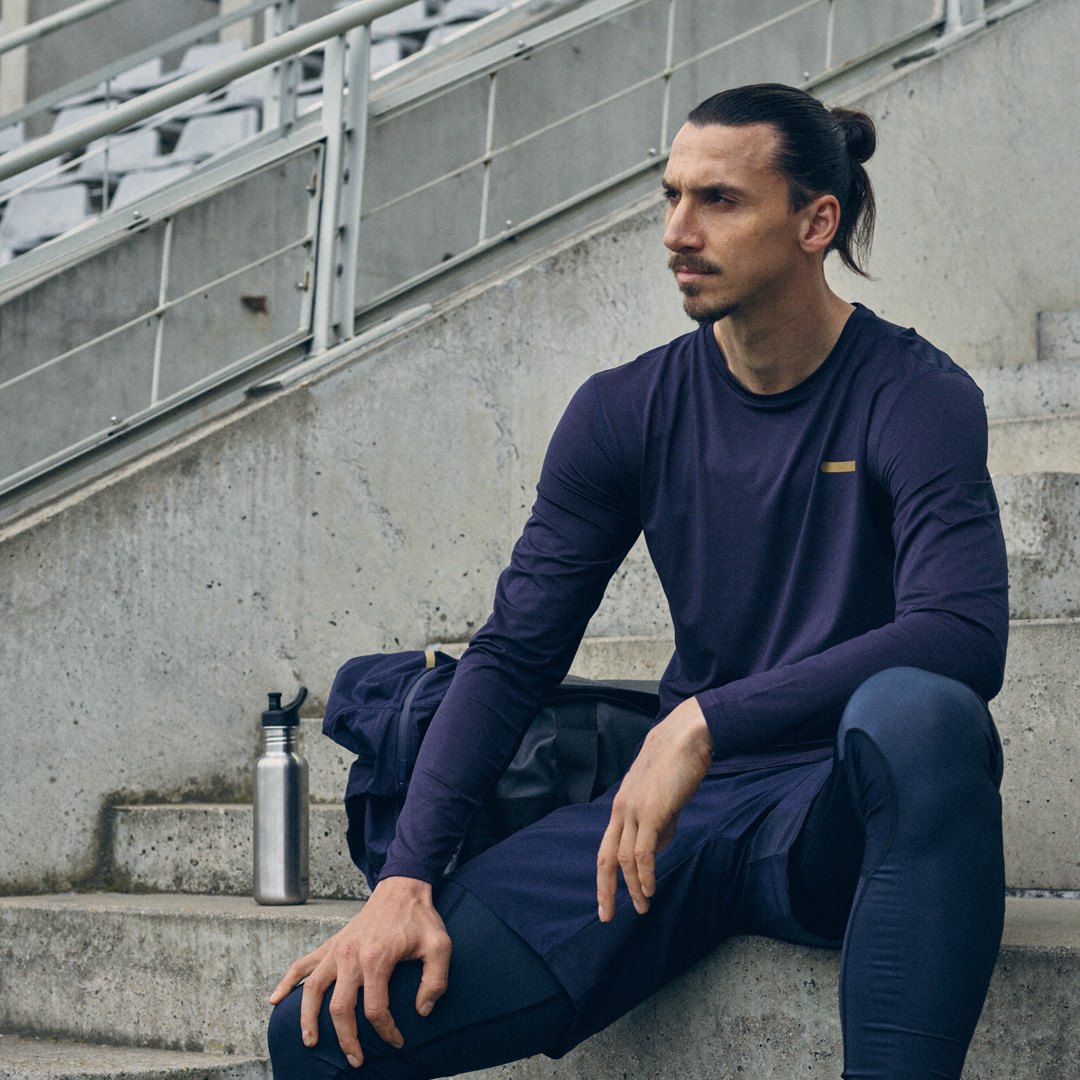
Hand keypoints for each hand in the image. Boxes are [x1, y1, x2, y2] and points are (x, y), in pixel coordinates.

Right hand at [269, 876, 450, 1067]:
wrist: (402, 888)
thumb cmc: (420, 918)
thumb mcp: (440, 945)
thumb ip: (436, 981)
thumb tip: (422, 1012)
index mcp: (377, 959)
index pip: (375, 1009)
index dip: (386, 1031)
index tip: (397, 1041)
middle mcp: (351, 956)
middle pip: (340, 1008)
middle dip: (346, 1039)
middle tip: (355, 1060)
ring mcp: (337, 950)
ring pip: (313, 990)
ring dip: (308, 1018)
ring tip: (310, 1042)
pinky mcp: (332, 944)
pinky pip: (302, 964)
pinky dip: (287, 982)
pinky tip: (275, 999)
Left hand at [596, 696, 711, 921]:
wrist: (685, 736)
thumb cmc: (677, 763)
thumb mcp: (663, 796)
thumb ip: (659, 822)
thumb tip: (657, 849)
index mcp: (622, 805)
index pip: (606, 846)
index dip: (605, 874)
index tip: (607, 897)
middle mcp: (621, 809)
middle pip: (605, 857)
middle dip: (605, 890)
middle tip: (606, 916)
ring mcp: (634, 810)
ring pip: (625, 859)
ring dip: (633, 887)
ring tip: (642, 907)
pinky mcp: (651, 811)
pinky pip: (643, 851)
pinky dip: (644, 873)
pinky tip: (649, 889)